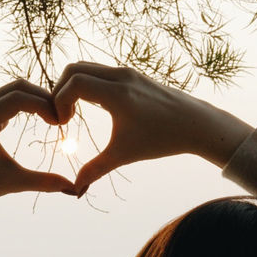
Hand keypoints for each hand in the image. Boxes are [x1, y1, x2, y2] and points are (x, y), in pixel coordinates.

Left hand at [0, 80, 75, 222]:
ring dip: (36, 98)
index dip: (44, 105)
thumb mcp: (14, 182)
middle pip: (18, 87)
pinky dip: (26, 102)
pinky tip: (40, 116)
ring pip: (14, 89)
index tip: (61, 122)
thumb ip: (44, 182)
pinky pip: (8, 96)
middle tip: (61, 116)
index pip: (19, 98)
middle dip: (43, 98)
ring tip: (53, 116)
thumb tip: (74, 188)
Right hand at [53, 62, 253, 192]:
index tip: (63, 123)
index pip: (74, 83)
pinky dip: (88, 83)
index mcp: (117, 93)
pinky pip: (100, 71)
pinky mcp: (133, 74)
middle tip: (62, 115)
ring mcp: (128, 72)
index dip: (59, 100)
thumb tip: (75, 189)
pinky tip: (91, 106)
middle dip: (60, 90)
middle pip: (75, 68)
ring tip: (73, 112)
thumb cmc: (162, 139)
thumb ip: (96, 170)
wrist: (197, 125)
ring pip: (87, 67)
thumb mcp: (125, 155)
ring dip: (73, 86)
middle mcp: (121, 76)